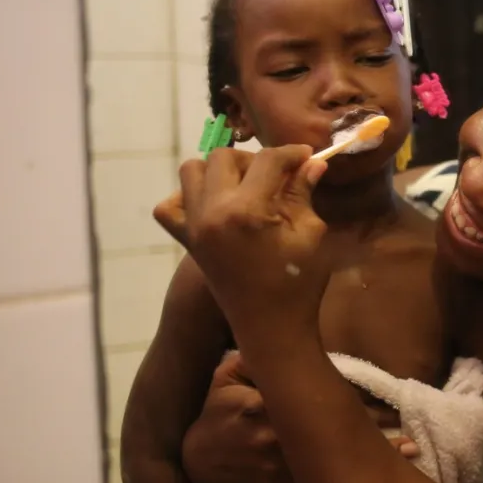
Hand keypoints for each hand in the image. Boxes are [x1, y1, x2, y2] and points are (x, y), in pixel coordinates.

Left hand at [153, 146, 327, 335]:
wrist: (270, 328)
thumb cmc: (299, 284)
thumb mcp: (310, 235)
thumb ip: (304, 193)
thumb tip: (312, 162)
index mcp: (246, 210)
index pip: (267, 160)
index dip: (291, 154)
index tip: (307, 156)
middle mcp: (211, 211)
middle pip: (225, 157)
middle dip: (254, 160)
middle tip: (278, 177)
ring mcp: (193, 225)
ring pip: (192, 170)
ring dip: (219, 170)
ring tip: (246, 187)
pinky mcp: (186, 240)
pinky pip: (170, 206)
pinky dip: (187, 197)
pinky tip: (215, 205)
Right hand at [184, 352, 420, 482]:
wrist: (196, 458)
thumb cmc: (217, 408)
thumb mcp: (228, 375)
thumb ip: (258, 359)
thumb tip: (287, 341)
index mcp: (263, 406)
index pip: (315, 401)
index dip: (353, 402)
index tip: (388, 401)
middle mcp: (274, 439)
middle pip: (330, 434)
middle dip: (372, 432)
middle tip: (409, 428)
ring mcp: (278, 469)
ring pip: (330, 465)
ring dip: (370, 460)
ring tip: (410, 453)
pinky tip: (379, 479)